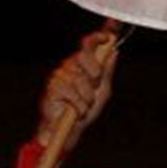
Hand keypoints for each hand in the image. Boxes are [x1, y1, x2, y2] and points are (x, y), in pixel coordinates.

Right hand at [38, 31, 116, 148]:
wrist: (70, 131)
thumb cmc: (84, 109)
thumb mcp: (102, 91)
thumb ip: (107, 72)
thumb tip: (114, 52)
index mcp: (82, 64)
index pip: (88, 44)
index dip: (97, 36)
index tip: (108, 36)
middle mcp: (69, 66)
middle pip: (83, 56)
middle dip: (94, 73)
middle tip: (94, 87)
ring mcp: (59, 76)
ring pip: (80, 79)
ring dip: (87, 98)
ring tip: (84, 106)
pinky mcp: (52, 88)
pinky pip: (72, 93)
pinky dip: (79, 107)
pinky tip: (75, 112)